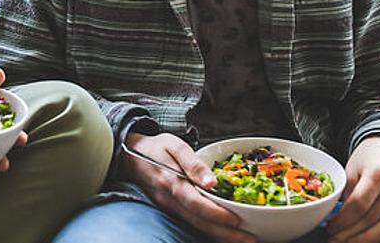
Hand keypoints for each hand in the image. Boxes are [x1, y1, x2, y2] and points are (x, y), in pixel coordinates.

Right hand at [119, 132, 252, 242]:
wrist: (130, 156)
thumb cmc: (155, 148)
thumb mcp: (175, 146)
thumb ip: (193, 163)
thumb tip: (212, 182)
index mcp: (171, 183)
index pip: (196, 204)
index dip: (216, 214)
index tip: (237, 220)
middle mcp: (169, 200)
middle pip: (199, 222)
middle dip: (225, 233)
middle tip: (250, 239)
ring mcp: (168, 208)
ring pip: (196, 226)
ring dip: (219, 235)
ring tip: (242, 239)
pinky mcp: (170, 210)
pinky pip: (191, 223)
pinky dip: (209, 230)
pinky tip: (224, 233)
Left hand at [327, 136, 379, 242]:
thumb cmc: (368, 158)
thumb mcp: (352, 170)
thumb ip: (348, 194)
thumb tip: (338, 221)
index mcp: (378, 172)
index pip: (358, 205)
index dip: (343, 221)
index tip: (330, 228)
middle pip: (372, 217)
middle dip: (352, 233)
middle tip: (336, 240)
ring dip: (369, 239)